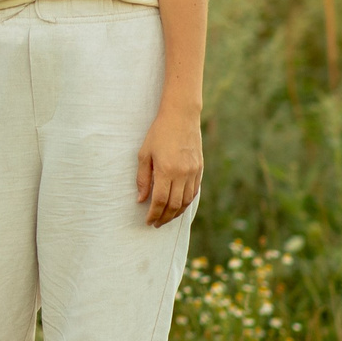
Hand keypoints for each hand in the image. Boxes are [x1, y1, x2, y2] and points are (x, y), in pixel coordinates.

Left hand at [135, 106, 202, 227]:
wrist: (181, 117)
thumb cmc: (158, 133)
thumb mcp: (144, 154)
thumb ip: (143, 179)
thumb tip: (141, 200)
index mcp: (166, 170)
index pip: (160, 201)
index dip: (154, 214)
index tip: (148, 221)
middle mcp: (182, 173)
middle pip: (174, 205)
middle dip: (164, 218)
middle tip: (156, 224)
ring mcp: (193, 172)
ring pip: (186, 201)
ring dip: (176, 213)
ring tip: (166, 218)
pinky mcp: (200, 168)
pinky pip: (194, 192)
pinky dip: (186, 202)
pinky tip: (178, 206)